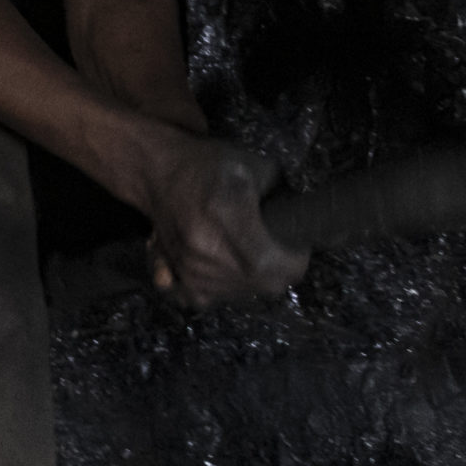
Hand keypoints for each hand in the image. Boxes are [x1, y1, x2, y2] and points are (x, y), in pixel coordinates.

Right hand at [130, 126, 308, 306]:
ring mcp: (189, 269)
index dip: (296, 257)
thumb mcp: (257, 167)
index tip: (296, 242)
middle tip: (275, 245)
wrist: (158, 172)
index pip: (279, 265)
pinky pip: (208, 300)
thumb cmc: (211, 165)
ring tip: (245, 248)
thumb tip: (307, 224)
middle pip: (266, 284)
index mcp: (227, 216)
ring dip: (251, 278)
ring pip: (241, 294)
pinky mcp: (176, 279)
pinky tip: (222, 267)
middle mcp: (205, 250)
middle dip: (279, 269)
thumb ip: (287, 197)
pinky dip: (220, 288)